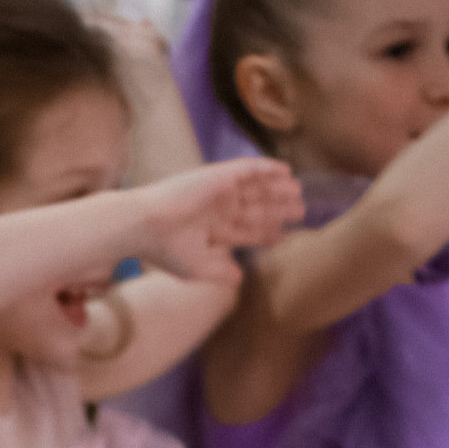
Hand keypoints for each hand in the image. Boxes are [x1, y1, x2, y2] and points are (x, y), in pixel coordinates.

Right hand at [128, 154, 304, 280]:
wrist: (147, 226)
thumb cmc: (166, 249)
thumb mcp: (197, 268)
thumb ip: (220, 272)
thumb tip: (239, 279)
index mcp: (212, 230)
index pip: (245, 231)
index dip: (266, 233)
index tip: (284, 234)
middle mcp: (217, 209)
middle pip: (256, 209)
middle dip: (277, 210)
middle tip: (301, 211)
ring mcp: (219, 191)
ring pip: (256, 189)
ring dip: (277, 189)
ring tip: (299, 192)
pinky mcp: (219, 175)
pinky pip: (249, 168)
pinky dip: (268, 168)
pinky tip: (285, 171)